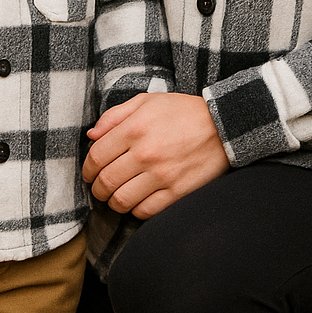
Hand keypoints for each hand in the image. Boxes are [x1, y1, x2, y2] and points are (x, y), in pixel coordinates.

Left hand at [83, 93, 230, 218]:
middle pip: (106, 182)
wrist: (224, 126)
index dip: (87, 170)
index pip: (96, 158)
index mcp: (134, 129)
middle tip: (101, 188)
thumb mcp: (147, 101)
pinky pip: (145, 211)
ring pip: (121, 201)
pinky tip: (139, 201)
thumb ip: (115, 116)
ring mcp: (162, 175)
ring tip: (118, 196)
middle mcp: (145, 153)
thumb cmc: (183, 112)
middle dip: (97, 189)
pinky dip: (136, 210)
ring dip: (114, 202)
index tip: (90, 174)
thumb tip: (91, 136)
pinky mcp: (178, 192)